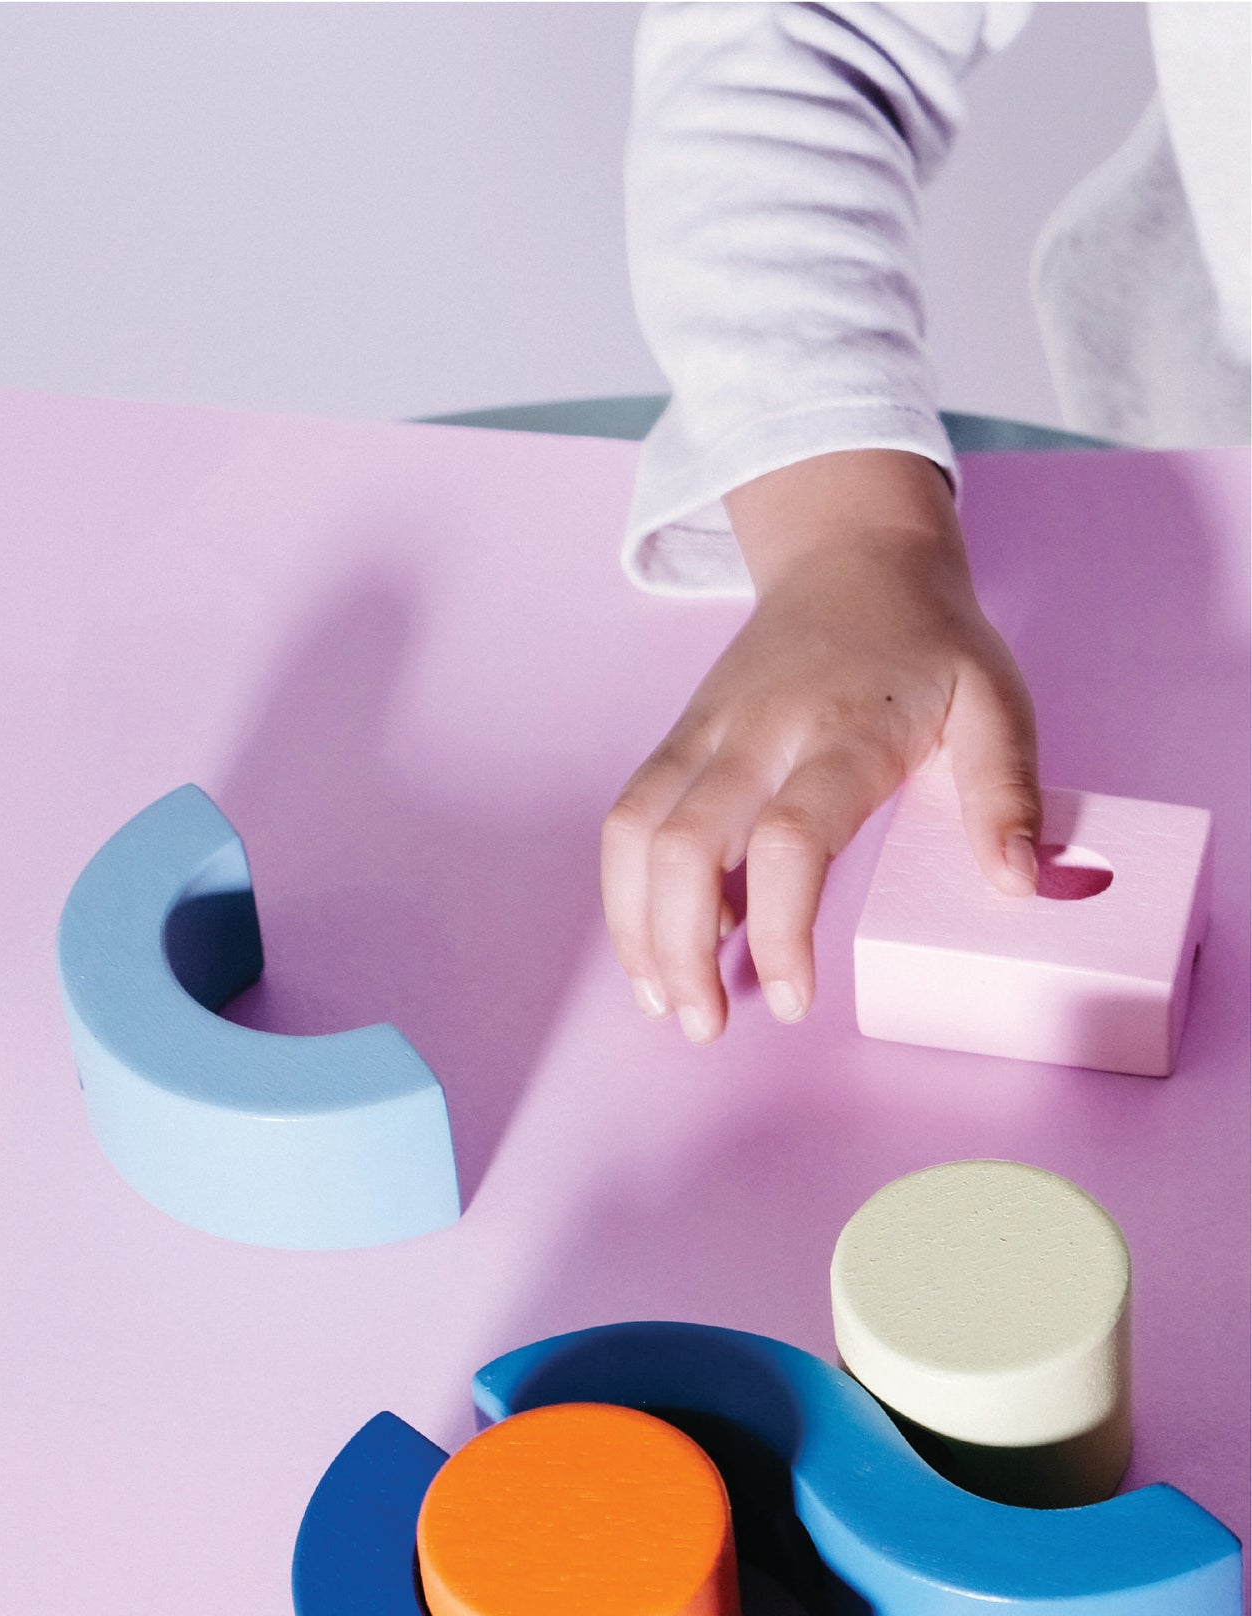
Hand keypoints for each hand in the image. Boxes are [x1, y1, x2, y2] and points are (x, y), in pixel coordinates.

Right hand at [601, 450, 1040, 1042]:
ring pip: (634, 831)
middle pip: (682, 845)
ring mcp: (704, 733)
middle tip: (703, 1027)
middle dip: (678, 949)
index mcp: (840, 731)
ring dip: (634, 926)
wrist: (852, 556)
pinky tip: (662, 945)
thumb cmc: (926, 643)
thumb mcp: (995, 701)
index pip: (789, 839)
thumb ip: (1005, 791)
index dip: (781, 928)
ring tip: (660, 1002)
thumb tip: (1017, 882)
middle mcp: (755, 732)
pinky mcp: (677, 740)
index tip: (795, 1000)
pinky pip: (630, 819)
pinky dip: (630, 890)